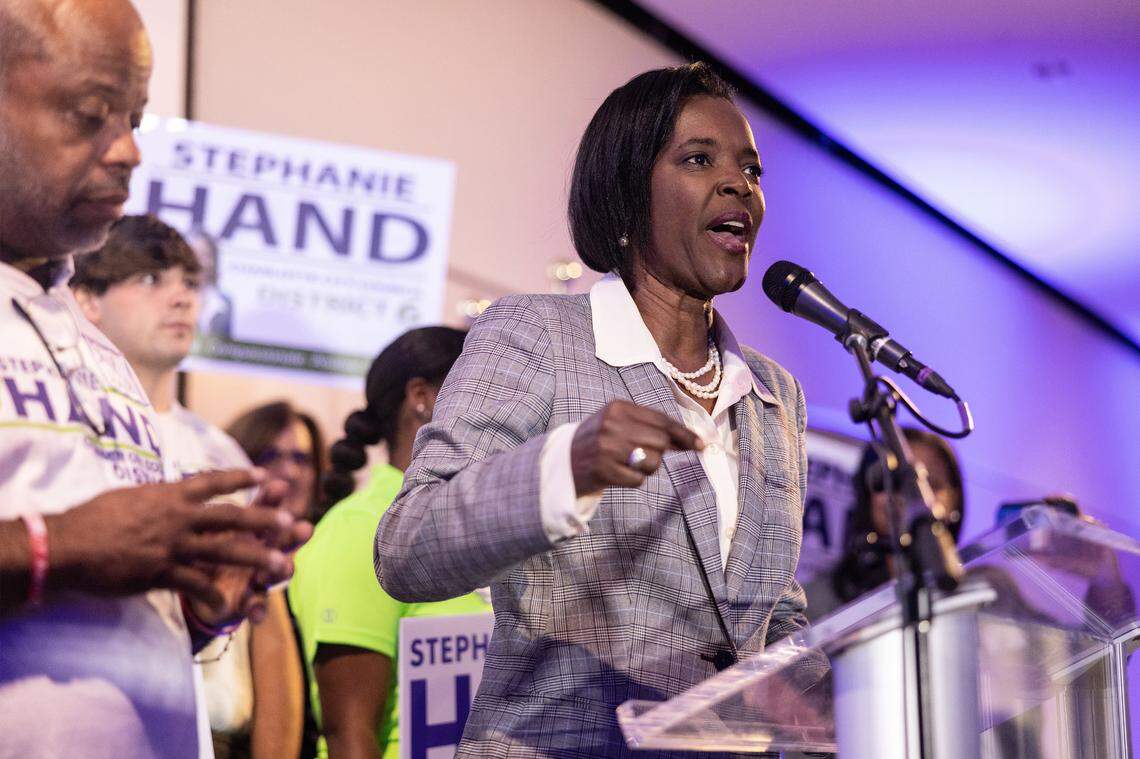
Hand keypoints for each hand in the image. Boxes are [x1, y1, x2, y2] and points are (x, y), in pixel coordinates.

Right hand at [45, 469, 308, 612]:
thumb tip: (168, 493)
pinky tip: (229, 607)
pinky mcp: (160, 572)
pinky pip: (195, 585)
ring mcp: (172, 545)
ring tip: (281, 565)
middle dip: (263, 519)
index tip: (264, 473)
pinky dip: (213, 597)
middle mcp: (177, 517)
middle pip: (230, 516)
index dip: (239, 477)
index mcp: (169, 495)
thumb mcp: (129, 497)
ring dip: (256, 558)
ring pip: (224, 550)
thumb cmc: (91, 519)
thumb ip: (155, 498)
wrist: (65, 545)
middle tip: (291, 522)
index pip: (211, 482)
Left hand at [186, 478, 311, 629]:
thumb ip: (210, 511)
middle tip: (306, 528)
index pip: (262, 508)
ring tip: (286, 567)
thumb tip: (207, 479)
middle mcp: (257, 550)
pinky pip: (254, 605)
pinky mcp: (246, 600)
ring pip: (273, 572)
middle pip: (278, 539)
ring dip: (282, 569)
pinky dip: (257, 609)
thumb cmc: (201, 551)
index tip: (280, 486)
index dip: (272, 498)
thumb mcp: (205, 529)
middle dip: (292, 534)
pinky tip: (257, 614)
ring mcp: (255, 575)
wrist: (194, 590)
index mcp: (246, 528)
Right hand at [570, 400, 702, 495]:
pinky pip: (638, 479)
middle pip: (661, 442)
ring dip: (646, 468)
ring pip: (652, 462)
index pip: (662, 420)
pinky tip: (618, 473)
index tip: (701, 444)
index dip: (684, 434)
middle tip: (641, 454)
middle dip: (659, 452)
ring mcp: (607, 448)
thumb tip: (690, 440)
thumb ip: (650, 426)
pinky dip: (633, 479)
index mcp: (618, 407)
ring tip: (626, 463)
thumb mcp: (618, 422)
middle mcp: (612, 424)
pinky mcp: (604, 470)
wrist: (563, 461)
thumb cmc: (598, 440)